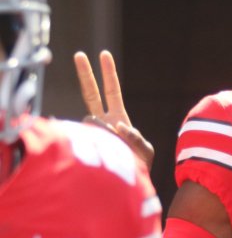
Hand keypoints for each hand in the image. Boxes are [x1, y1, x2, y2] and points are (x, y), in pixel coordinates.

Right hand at [74, 50, 153, 169]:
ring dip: (105, 132)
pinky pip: (84, 139)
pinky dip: (91, 143)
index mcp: (118, 117)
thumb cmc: (138, 165)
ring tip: (116, 147)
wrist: (127, 184)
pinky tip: (83, 148)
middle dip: (86, 74)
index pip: (111, 91)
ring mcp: (92, 131)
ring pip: (90, 120)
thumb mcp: (145, 150)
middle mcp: (103, 121)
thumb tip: (115, 126)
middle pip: (91, 93)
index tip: (104, 54)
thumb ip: (135, 138)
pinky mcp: (85, 142)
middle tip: (79, 54)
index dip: (108, 74)